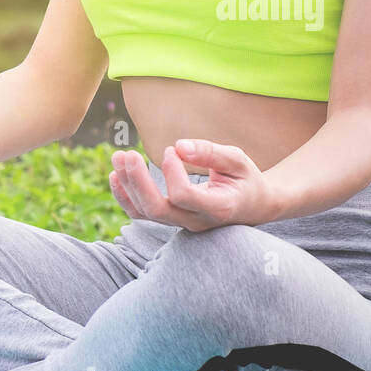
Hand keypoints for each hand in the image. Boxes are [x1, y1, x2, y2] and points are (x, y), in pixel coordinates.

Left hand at [107, 139, 279, 230]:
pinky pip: (141, 214)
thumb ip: (210, 153)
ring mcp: (182, 224)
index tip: (171, 150)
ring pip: (145, 213)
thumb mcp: (237, 161)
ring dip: (127, 185)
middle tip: (126, 153)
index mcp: (218, 208)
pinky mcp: (171, 219)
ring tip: (118, 157)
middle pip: (156, 209)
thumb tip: (179, 146)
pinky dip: (125, 196)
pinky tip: (116, 175)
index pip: (182, 195)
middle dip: (137, 181)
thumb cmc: (246, 180)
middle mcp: (197, 222)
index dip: (171, 171)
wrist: (253, 206)